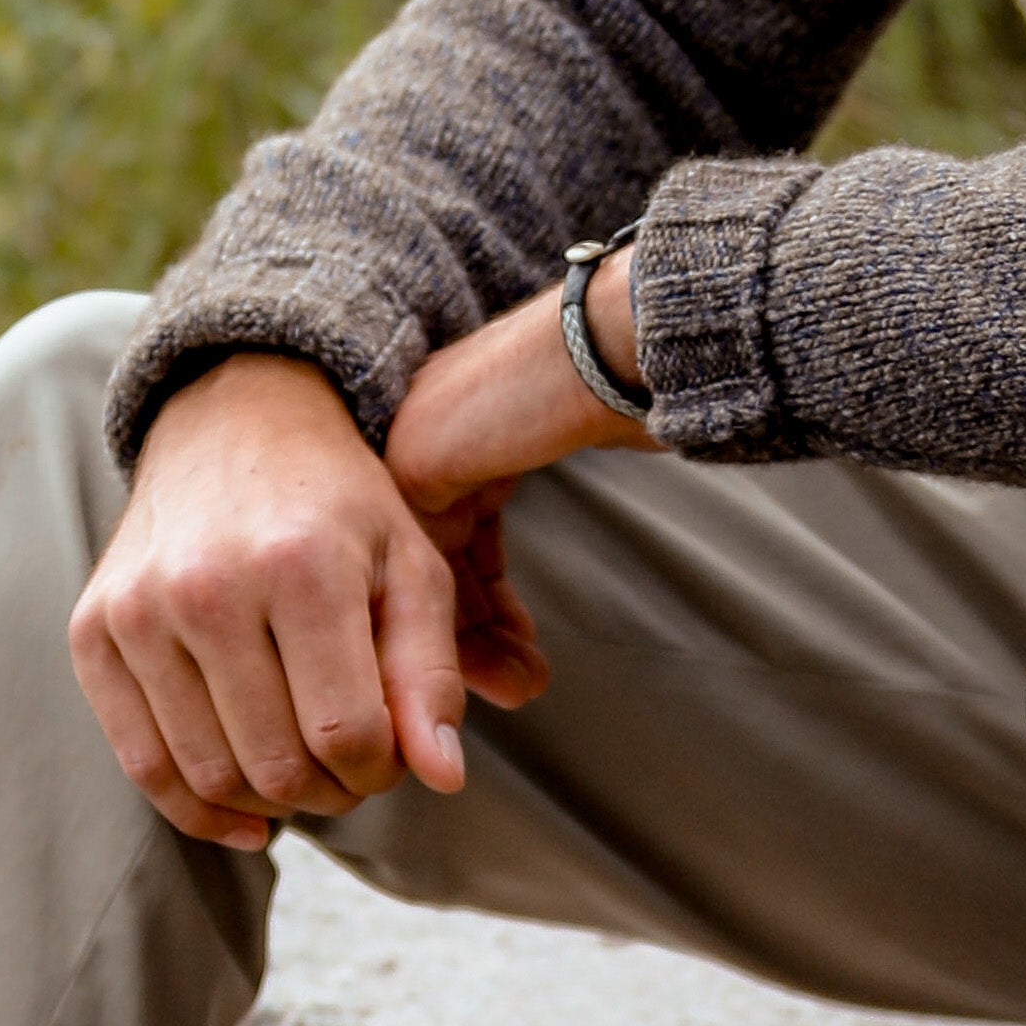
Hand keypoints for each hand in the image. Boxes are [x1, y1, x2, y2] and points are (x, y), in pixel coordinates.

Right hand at [70, 352, 470, 853]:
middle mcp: (209, 586)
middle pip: (276, 763)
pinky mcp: (92, 633)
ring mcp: (140, 611)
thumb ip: (431, 670)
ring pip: (209, 773)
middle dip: (330, 792)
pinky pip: (140, 764)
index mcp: (302, 564)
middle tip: (352, 774)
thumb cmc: (340, 505)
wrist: (237, 427)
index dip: (381, 770)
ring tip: (307, 778)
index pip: (347, 732)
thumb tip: (444, 779)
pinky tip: (245, 814)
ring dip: (269, 803)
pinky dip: (197, 808)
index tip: (394, 759)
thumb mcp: (411, 563)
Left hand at [385, 252, 659, 701]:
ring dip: (477, 641)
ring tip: (525, 686)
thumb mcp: (564, 441)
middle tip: (518, 683)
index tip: (517, 647)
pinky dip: (467, 622)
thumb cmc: (618, 376)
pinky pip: (427, 567)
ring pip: (428, 570)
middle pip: (435, 558)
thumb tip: (542, 548)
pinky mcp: (412, 465)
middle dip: (477, 634)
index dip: (482, 601)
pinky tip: (512, 649)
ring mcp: (408, 446)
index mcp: (452, 418)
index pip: (450, 533)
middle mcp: (419, 432)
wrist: (613, 339)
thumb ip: (531, 481)